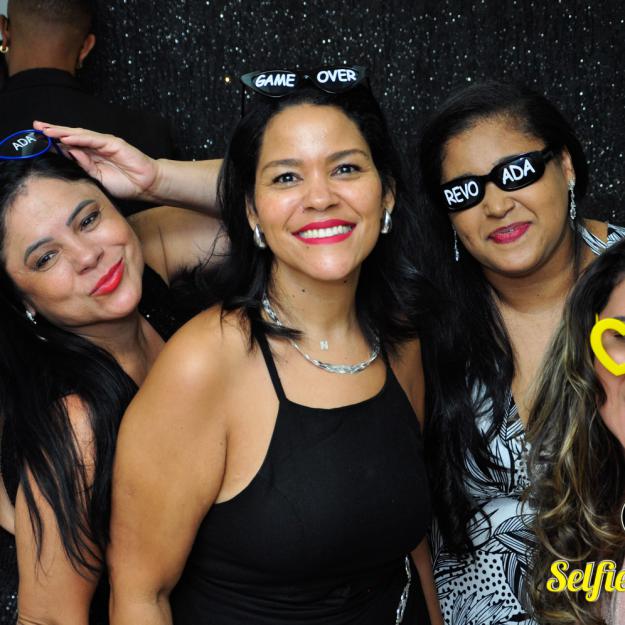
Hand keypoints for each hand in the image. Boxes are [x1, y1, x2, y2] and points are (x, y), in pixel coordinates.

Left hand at [33, 121, 160, 200]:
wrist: (145, 185)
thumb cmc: (124, 184)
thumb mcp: (98, 178)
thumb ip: (84, 166)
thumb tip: (69, 153)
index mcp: (91, 156)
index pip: (69, 146)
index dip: (54, 141)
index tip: (37, 139)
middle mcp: (95, 147)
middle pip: (71, 136)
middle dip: (53, 131)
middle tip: (36, 127)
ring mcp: (104, 143)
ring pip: (79, 135)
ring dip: (62, 132)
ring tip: (47, 131)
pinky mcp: (113, 143)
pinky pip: (93, 139)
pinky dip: (79, 138)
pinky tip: (67, 138)